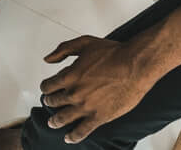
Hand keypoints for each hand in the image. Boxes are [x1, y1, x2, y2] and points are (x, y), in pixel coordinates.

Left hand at [37, 36, 154, 143]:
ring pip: (63, 118)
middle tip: (50, 103)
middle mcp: (75, 93)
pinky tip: (68, 138)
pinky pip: (82, 130)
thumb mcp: (84, 43)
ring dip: (55, 121)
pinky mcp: (100, 117)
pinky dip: (73, 136)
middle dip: (50, 102)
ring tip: (52, 123)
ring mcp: (86, 107)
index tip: (47, 89)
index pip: (48, 86)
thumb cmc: (112, 53)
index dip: (46, 88)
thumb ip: (63, 50)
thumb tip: (47, 59)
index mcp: (69, 75)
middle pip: (54, 102)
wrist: (135, 66)